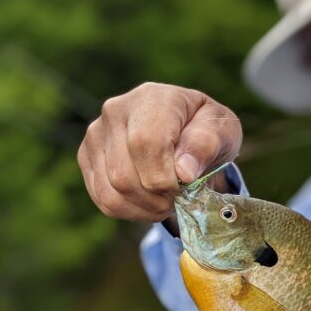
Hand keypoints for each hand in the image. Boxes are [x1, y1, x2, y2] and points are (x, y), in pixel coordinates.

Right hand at [78, 83, 241, 221]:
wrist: (188, 132)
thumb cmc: (207, 131)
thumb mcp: (223, 131)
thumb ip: (207, 144)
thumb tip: (184, 172)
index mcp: (152, 98)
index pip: (144, 143)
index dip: (164, 177)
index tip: (185, 185)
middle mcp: (115, 111)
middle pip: (125, 174)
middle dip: (158, 198)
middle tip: (180, 197)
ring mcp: (96, 135)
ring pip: (112, 192)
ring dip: (146, 208)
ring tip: (167, 200)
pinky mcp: (87, 158)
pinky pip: (104, 200)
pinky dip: (132, 211)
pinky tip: (150, 202)